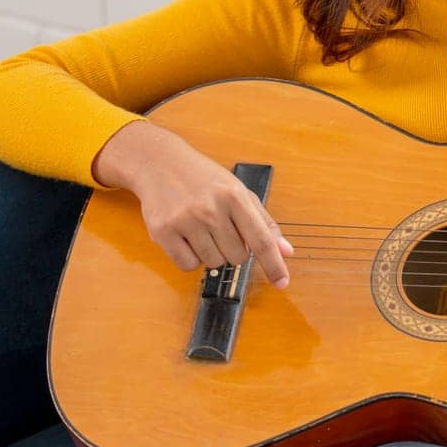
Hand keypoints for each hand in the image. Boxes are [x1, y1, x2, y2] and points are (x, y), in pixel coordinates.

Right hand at [127, 132, 293, 287]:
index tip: (282, 282)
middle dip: (234, 249)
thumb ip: (264, 222)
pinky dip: (191, 258)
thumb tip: (286, 251)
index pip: (261, 240)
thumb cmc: (205, 180)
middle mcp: (211, 209)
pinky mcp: (163, 232)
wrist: (160, 164)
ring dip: (212, 254)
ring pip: (214, 263)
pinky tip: (187, 237)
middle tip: (221, 228)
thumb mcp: (239, 192)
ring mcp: (186, 221)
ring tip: (202, 229)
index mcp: (235, 197)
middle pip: (237, 257)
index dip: (274, 264)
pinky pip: (188, 266)